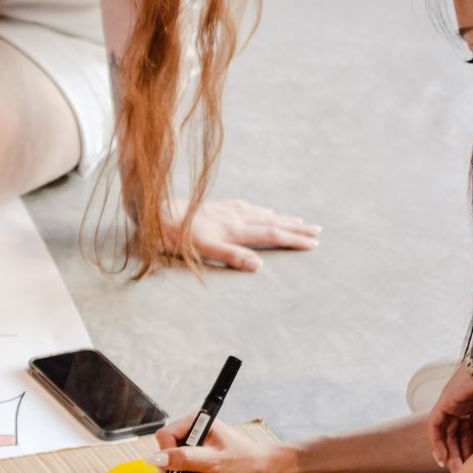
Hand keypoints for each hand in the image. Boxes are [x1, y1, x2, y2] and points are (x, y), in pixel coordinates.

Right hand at [150, 420, 298, 472]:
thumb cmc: (247, 461)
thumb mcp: (212, 461)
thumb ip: (182, 459)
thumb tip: (155, 459)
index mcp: (197, 425)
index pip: (165, 437)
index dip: (164, 457)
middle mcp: (195, 436)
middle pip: (169, 458)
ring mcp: (198, 451)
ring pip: (177, 472)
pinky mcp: (202, 465)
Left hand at [182, 197, 320, 271]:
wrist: (155, 212)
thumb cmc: (176, 237)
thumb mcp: (202, 250)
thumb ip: (230, 256)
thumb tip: (259, 265)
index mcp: (234, 231)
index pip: (271, 235)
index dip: (293, 240)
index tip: (313, 243)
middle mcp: (234, 218)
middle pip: (271, 222)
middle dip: (295, 228)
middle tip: (317, 230)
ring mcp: (225, 211)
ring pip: (260, 214)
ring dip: (281, 218)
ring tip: (298, 220)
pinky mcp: (214, 207)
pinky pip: (244, 207)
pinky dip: (258, 210)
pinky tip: (262, 209)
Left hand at [424, 361, 472, 472]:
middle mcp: (465, 403)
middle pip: (460, 434)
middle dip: (462, 454)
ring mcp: (453, 402)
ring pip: (448, 433)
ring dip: (450, 452)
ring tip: (454, 471)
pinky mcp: (445, 402)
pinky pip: (435, 426)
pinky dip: (437, 442)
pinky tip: (442, 459)